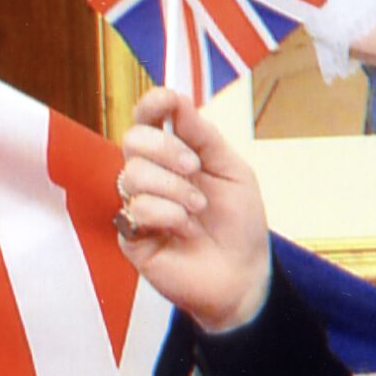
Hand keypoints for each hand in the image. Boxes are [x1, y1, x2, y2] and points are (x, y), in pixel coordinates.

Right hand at [115, 86, 271, 331]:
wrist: (244, 274)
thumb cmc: (239, 224)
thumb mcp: (233, 171)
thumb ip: (204, 137)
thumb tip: (177, 100)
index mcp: (174, 156)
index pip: (148, 120)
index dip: (151, 105)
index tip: (167, 102)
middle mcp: (152, 176)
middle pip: (133, 140)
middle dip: (165, 148)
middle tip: (194, 168)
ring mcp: (138, 205)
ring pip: (133, 174)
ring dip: (174, 188)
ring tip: (198, 208)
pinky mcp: (131, 236)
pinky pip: (136, 209)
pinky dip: (168, 215)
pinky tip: (185, 230)